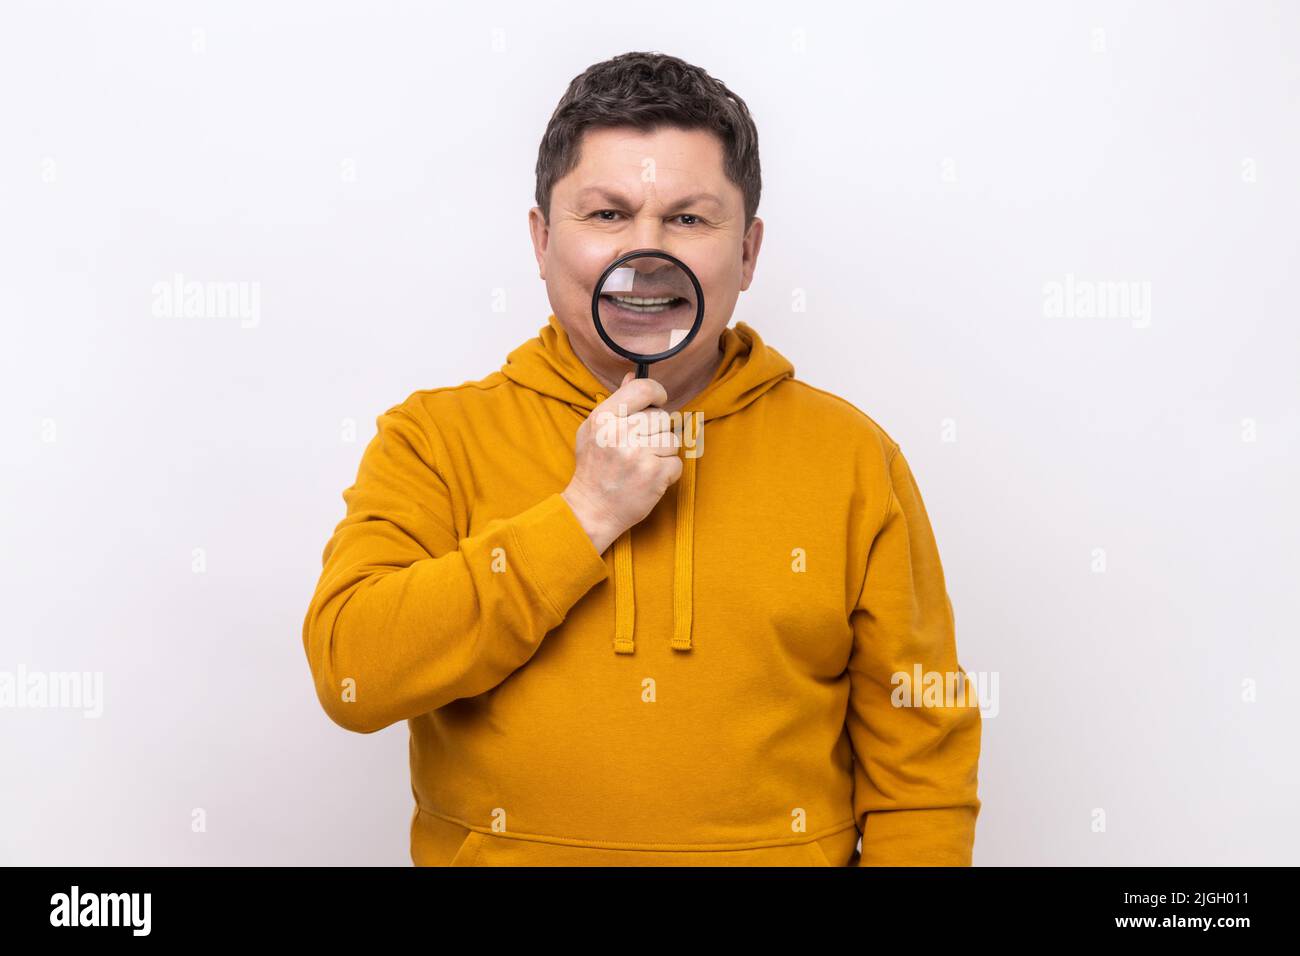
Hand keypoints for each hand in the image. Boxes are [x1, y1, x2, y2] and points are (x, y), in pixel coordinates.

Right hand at [562, 370, 682, 553]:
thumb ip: (615, 402)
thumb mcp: (593, 430)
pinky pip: (677, 463)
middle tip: (641, 446)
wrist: (591, 509)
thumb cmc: (593, 468)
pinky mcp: (655, 475)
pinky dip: (668, 472)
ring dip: (663, 452)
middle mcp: (620, 433)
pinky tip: (649, 477)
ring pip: (672, 440)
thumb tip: (632, 376)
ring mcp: (638, 455)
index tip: (659, 401)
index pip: (643, 389)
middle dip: (657, 431)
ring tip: (643, 463)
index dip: (657, 393)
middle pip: (662, 417)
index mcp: (604, 418)